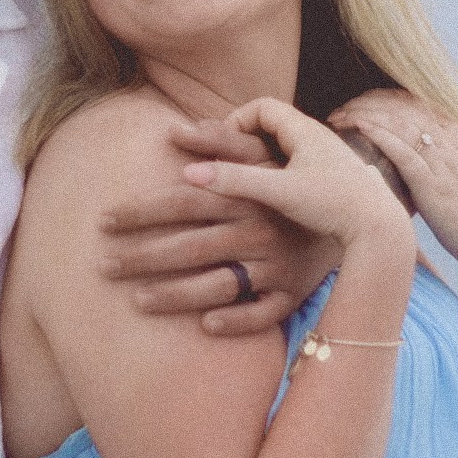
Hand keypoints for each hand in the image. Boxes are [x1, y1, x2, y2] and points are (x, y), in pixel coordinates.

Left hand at [99, 118, 310, 333]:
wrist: (355, 212)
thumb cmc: (290, 182)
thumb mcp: (261, 156)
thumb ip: (217, 142)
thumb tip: (170, 130)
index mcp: (242, 195)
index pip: (181, 202)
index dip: (140, 211)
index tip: (102, 221)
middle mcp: (255, 231)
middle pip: (189, 247)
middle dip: (142, 257)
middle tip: (102, 266)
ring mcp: (274, 265)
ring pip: (217, 286)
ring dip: (174, 295)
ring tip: (135, 301)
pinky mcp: (291, 293)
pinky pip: (262, 315)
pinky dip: (235, 322)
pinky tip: (203, 327)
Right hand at [182, 98, 410, 250]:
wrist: (381, 229)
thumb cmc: (332, 204)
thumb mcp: (277, 192)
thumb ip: (234, 181)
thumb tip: (189, 173)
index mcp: (305, 130)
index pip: (262, 106)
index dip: (238, 120)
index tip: (223, 148)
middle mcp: (319, 137)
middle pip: (273, 124)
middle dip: (247, 139)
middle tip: (229, 163)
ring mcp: (328, 157)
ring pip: (287, 146)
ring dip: (264, 157)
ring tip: (249, 181)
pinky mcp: (334, 177)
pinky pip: (299, 163)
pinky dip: (280, 171)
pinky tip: (277, 198)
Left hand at [331, 90, 457, 289]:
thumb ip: (448, 164)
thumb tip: (425, 160)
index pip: (418, 104)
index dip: (386, 98)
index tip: (362, 101)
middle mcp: (451, 143)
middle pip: (404, 107)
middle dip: (369, 102)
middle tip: (342, 108)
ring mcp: (442, 162)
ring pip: (400, 122)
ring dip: (365, 114)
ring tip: (339, 116)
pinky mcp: (433, 183)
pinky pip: (403, 151)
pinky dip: (380, 135)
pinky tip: (360, 128)